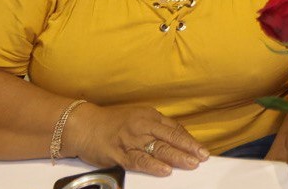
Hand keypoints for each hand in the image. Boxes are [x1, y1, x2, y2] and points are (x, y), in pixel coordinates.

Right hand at [68, 103, 208, 176]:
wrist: (84, 125)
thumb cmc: (113, 122)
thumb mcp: (139, 117)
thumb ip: (158, 126)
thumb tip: (179, 135)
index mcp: (150, 117)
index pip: (174, 129)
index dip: (189, 140)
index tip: (202, 149)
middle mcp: (143, 126)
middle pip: (170, 138)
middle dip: (188, 148)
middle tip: (203, 156)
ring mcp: (131, 140)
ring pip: (158, 149)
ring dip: (176, 157)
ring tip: (191, 163)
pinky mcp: (119, 153)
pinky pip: (139, 160)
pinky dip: (153, 165)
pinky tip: (164, 170)